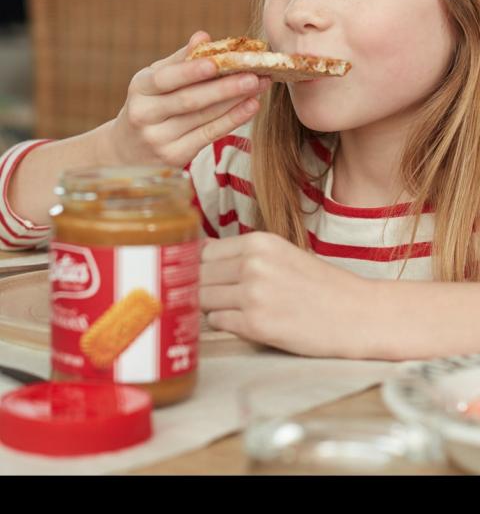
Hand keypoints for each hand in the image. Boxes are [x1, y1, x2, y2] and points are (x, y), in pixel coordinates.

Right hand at [96, 31, 270, 167]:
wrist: (126, 151)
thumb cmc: (149, 105)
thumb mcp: (154, 80)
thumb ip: (180, 60)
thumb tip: (204, 37)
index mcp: (139, 89)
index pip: (166, 78)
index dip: (191, 71)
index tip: (218, 62)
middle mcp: (144, 116)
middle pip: (189, 101)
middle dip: (225, 87)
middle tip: (254, 74)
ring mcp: (158, 140)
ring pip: (203, 118)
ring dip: (235, 101)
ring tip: (259, 86)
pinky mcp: (174, 157)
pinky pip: (208, 136)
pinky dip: (232, 120)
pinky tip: (251, 107)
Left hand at [200, 232, 367, 357]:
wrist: (358, 314)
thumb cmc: (322, 286)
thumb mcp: (283, 254)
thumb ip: (244, 254)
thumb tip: (203, 253)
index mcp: (259, 242)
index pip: (203, 252)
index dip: (200, 268)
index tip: (204, 278)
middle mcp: (253, 264)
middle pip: (198, 276)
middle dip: (203, 288)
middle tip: (217, 298)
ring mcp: (253, 294)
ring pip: (203, 300)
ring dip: (212, 307)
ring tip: (235, 310)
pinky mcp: (256, 325)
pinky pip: (217, 322)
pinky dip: (225, 324)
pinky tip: (245, 322)